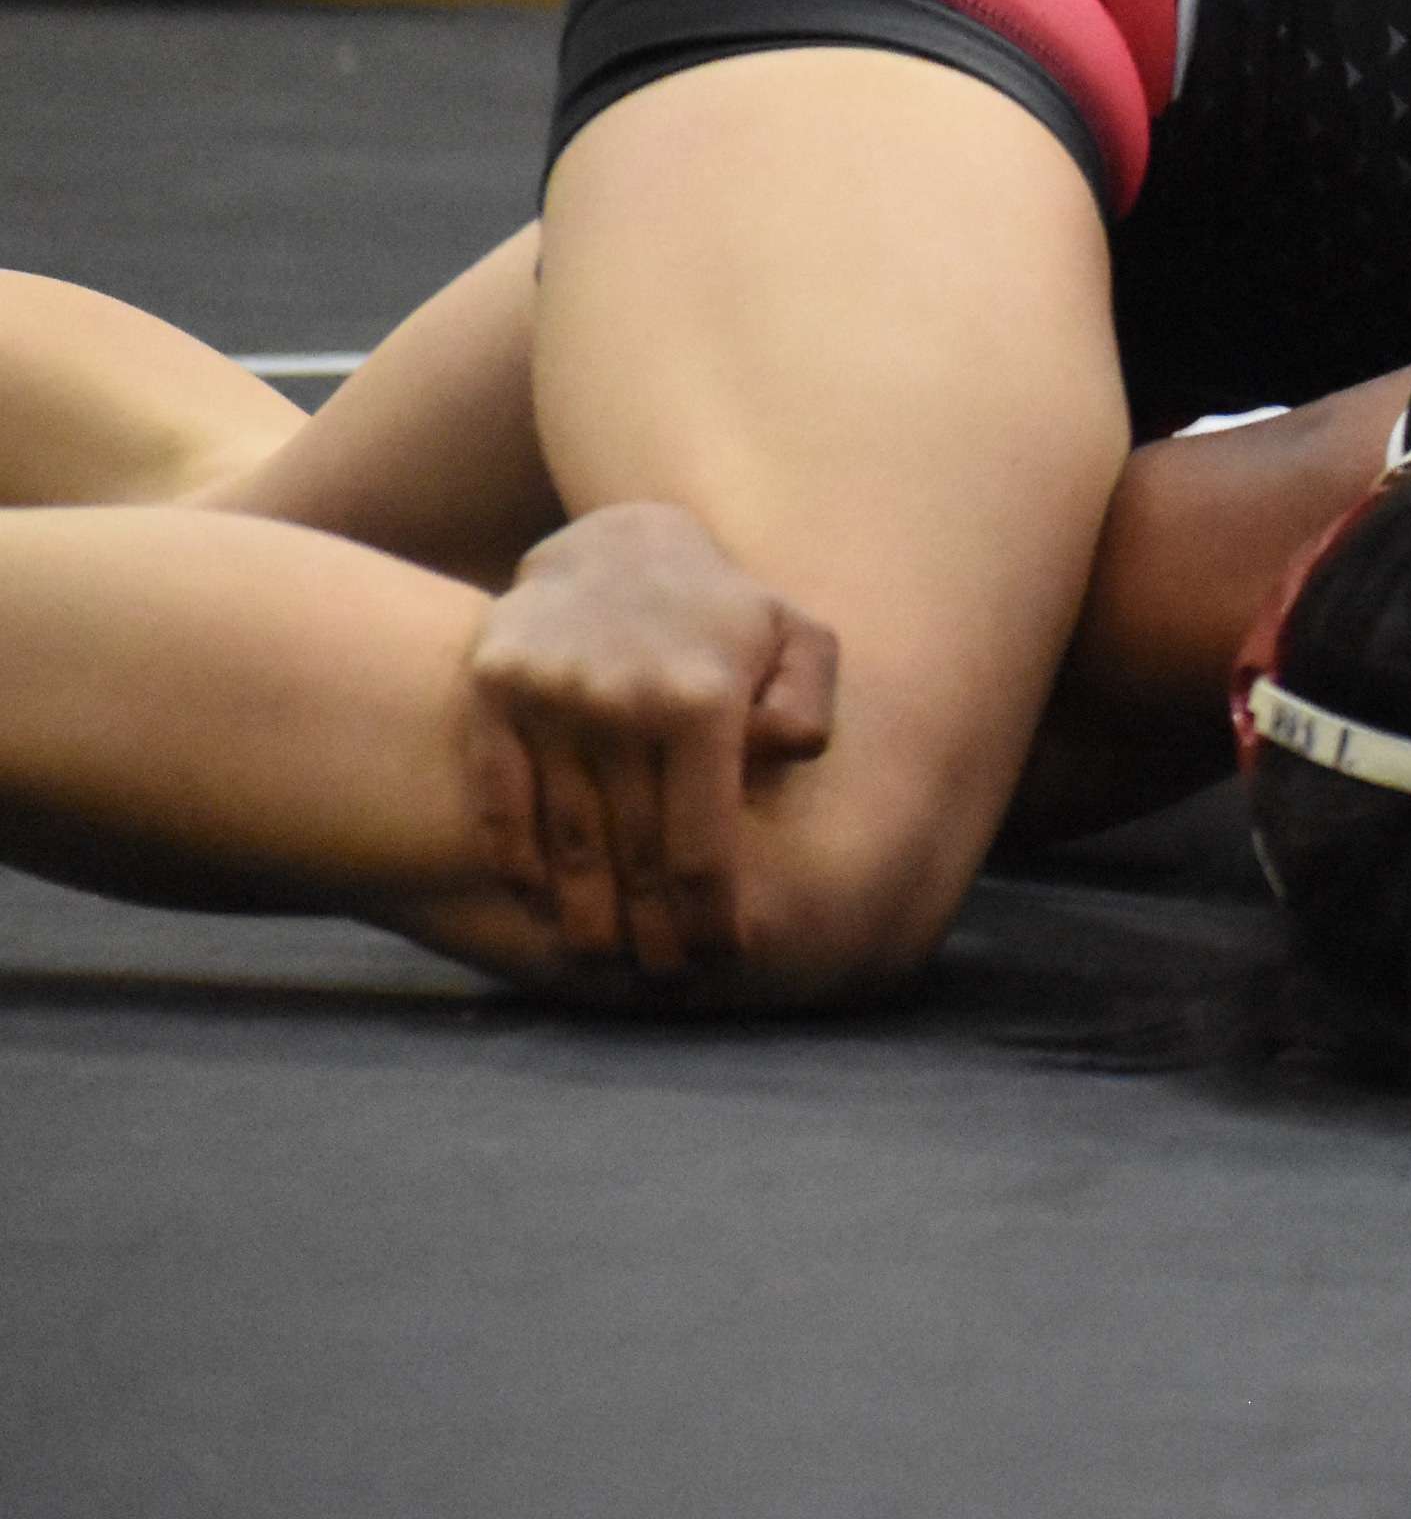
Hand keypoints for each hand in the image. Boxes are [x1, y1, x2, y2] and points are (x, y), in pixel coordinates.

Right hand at [463, 502, 836, 978]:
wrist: (616, 541)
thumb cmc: (722, 610)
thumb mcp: (796, 637)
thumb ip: (807, 703)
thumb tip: (784, 758)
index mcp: (702, 697)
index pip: (702, 843)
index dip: (710, 914)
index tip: (722, 958)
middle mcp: (620, 701)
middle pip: (632, 855)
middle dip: (651, 930)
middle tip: (665, 977)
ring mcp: (550, 697)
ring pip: (566, 840)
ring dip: (584, 913)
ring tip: (602, 958)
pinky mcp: (494, 691)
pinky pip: (501, 800)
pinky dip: (518, 860)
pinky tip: (541, 901)